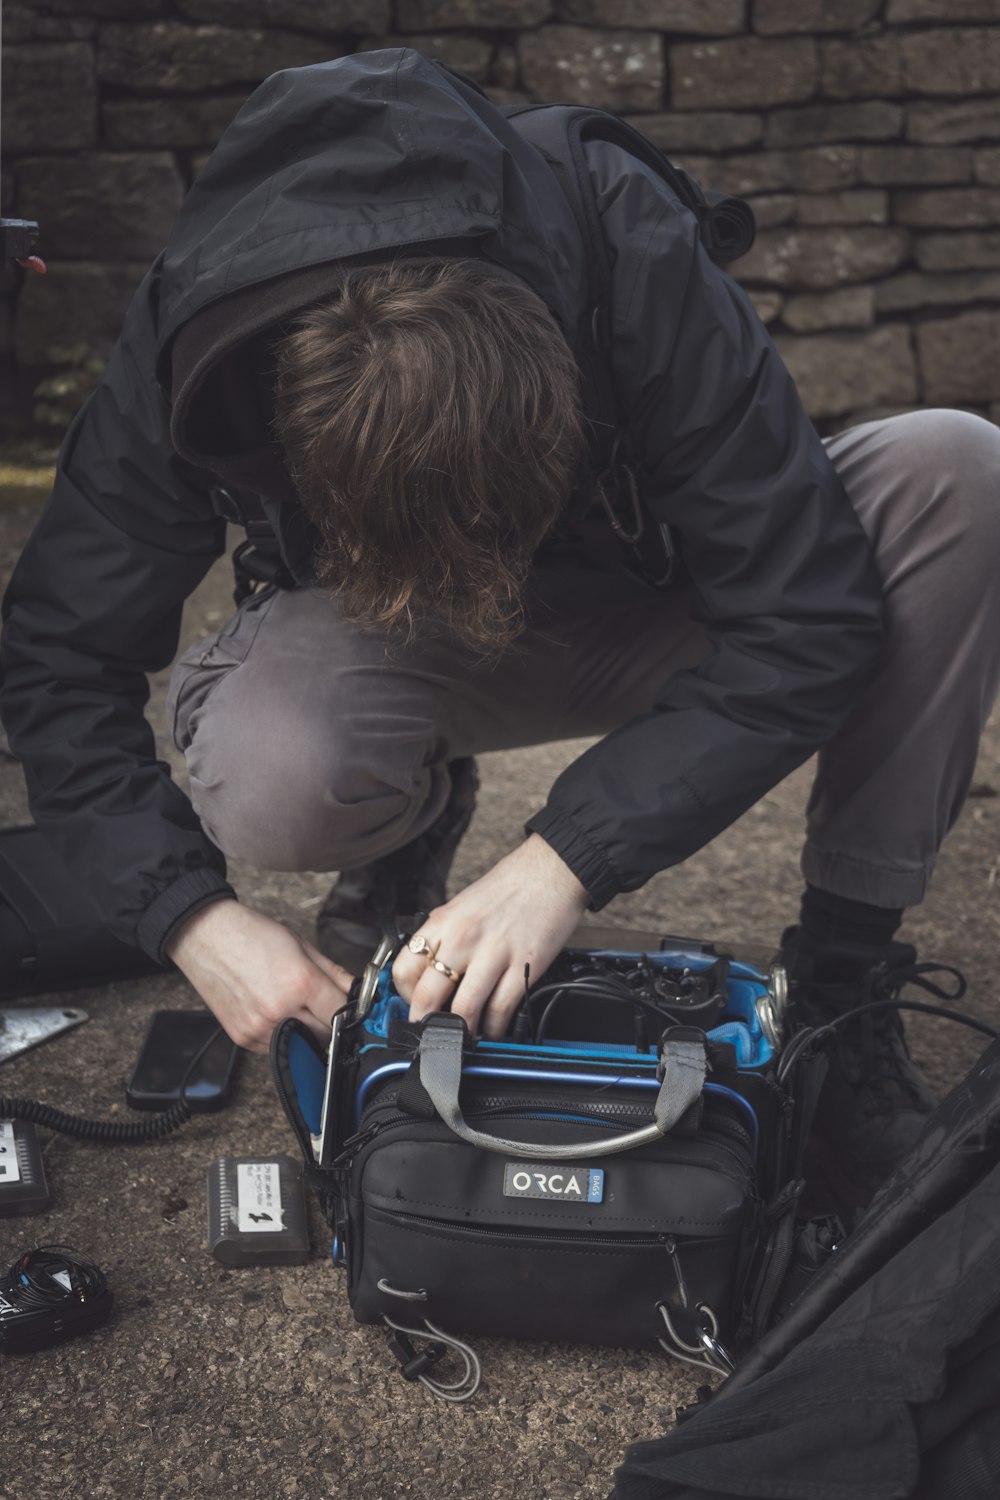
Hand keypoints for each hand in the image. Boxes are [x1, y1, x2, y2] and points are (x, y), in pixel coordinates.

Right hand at [165, 899, 353, 1052]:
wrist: (205, 937)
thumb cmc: (252, 935)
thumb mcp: (301, 945)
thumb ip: (333, 973)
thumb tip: (358, 991)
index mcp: (299, 983)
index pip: (342, 1014)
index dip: (352, 1010)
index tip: (353, 1007)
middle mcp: (279, 1011)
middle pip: (325, 1035)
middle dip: (331, 1022)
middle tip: (324, 1004)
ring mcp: (259, 1029)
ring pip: (302, 1045)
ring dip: (307, 1031)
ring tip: (296, 1004)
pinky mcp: (243, 1038)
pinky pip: (276, 1048)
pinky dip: (284, 1035)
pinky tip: (276, 1011)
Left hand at [391, 834, 588, 1039]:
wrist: (551, 871)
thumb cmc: (508, 889)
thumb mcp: (461, 906)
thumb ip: (444, 938)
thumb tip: (431, 976)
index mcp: (443, 922)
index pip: (404, 970)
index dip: (405, 997)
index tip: (416, 1006)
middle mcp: (464, 937)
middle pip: (428, 996)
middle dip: (428, 1024)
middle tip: (434, 1033)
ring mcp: (495, 952)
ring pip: (464, 1010)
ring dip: (463, 1032)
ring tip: (466, 1037)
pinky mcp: (525, 964)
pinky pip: (501, 1008)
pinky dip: (495, 1028)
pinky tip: (495, 1028)